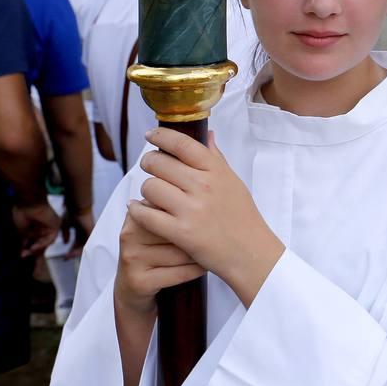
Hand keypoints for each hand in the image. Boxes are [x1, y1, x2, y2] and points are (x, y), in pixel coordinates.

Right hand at [12, 202, 59, 257]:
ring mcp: (52, 227)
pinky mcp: (56, 225)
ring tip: (27, 251)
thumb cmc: (23, 213)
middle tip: (25, 257)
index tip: (22, 256)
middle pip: (42, 244)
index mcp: (38, 229)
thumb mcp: (22, 231)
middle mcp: (46, 228)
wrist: (28, 202)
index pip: (36, 243)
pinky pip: (50, 238)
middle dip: (34, 253)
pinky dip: (42, 242)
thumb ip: (25, 241)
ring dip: (36, 248)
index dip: (30, 251)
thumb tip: (22, 253)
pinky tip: (34, 246)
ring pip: (45, 243)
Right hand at [60, 207, 95, 259]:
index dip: (71, 249)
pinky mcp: (91, 233)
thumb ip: (65, 234)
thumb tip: (65, 243)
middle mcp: (85, 232)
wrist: (78, 208)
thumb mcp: (65, 225)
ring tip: (68, 256)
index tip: (65, 255)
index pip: (76, 243)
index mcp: (80, 229)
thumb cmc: (72, 213)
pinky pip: (88, 244)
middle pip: (80, 246)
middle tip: (66, 258)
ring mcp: (89, 233)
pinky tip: (75, 253)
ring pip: (84, 246)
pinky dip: (82, 250)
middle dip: (72, 253)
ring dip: (75, 252)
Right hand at [113, 204, 204, 315]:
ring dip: (200, 253)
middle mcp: (131, 233)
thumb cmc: (156, 248)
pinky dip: (197, 270)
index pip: (173, 206)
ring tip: (207, 251)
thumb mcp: (160, 224)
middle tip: (213, 236)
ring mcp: (133, 258)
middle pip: (179, 229)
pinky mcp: (139, 280)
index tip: (211, 217)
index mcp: (136, 212)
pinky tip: (203, 266)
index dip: (195, 214)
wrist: (133, 284)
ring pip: (182, 253)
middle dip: (199, 235)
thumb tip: (206, 190)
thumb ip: (174, 206)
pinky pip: (180, 273)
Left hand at [130, 129, 283, 307]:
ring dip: (146, 190)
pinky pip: (145, 214)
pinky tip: (138, 208)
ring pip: (149, 187)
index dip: (161, 135)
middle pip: (159, 162)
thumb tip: (207, 134)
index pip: (182, 143)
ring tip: (152, 194)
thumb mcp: (233, 181)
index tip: (151, 135)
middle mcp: (203, 186)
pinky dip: (137, 210)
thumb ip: (216, 158)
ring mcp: (191, 209)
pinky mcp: (180, 232)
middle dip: (149, 163)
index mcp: (216, 171)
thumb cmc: (241, 216)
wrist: (250, 251)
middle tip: (151, 167)